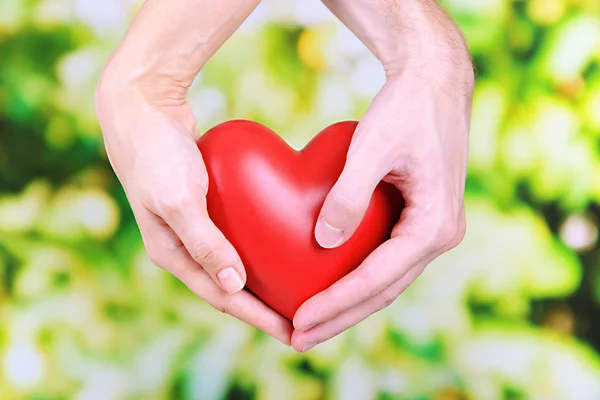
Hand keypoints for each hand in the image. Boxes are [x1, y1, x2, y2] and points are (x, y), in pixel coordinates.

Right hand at [95, 0, 291, 344]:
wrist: (141, 106)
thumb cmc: (156, 153)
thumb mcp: (178, 200)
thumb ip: (204, 243)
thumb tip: (234, 286)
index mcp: (172, 253)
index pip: (223, 298)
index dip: (258, 318)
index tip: (293, 335)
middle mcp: (183, 246)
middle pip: (231, 287)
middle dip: (265, 307)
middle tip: (304, 321)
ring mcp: (194, 226)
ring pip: (236, 263)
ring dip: (265, 279)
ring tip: (298, 291)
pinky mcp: (205, 206)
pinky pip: (237, 235)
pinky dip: (260, 246)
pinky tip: (284, 244)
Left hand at [291, 0, 473, 351]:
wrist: (435, 82)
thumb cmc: (406, 108)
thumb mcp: (373, 147)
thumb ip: (348, 196)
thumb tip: (324, 243)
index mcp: (434, 226)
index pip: (378, 278)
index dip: (335, 303)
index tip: (297, 321)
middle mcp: (439, 236)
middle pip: (383, 291)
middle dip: (339, 318)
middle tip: (296, 338)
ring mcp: (432, 230)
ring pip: (385, 282)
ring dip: (348, 305)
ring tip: (309, 325)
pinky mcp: (419, 219)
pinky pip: (385, 261)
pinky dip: (358, 279)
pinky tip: (330, 286)